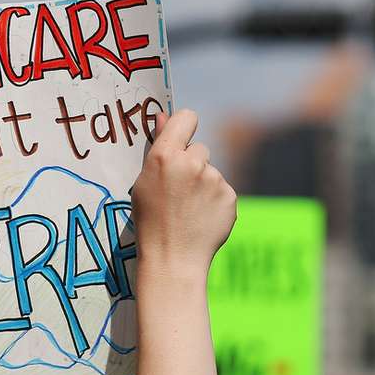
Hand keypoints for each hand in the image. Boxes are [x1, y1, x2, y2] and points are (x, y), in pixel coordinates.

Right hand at [131, 109, 235, 279]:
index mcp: (165, 156)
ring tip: (189, 210)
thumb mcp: (144, 182)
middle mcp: (192, 162)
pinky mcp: (230, 196)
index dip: (184, 127)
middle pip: (199, 148)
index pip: (186, 118)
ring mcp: (214, 179)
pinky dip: (215, 201)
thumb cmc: (151, 221)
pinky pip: (222, 190)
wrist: (173, 259)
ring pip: (211, 171)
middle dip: (191, 164)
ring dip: (203, 184)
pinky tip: (201, 218)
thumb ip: (158, 146)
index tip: (182, 139)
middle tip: (178, 192)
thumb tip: (163, 115)